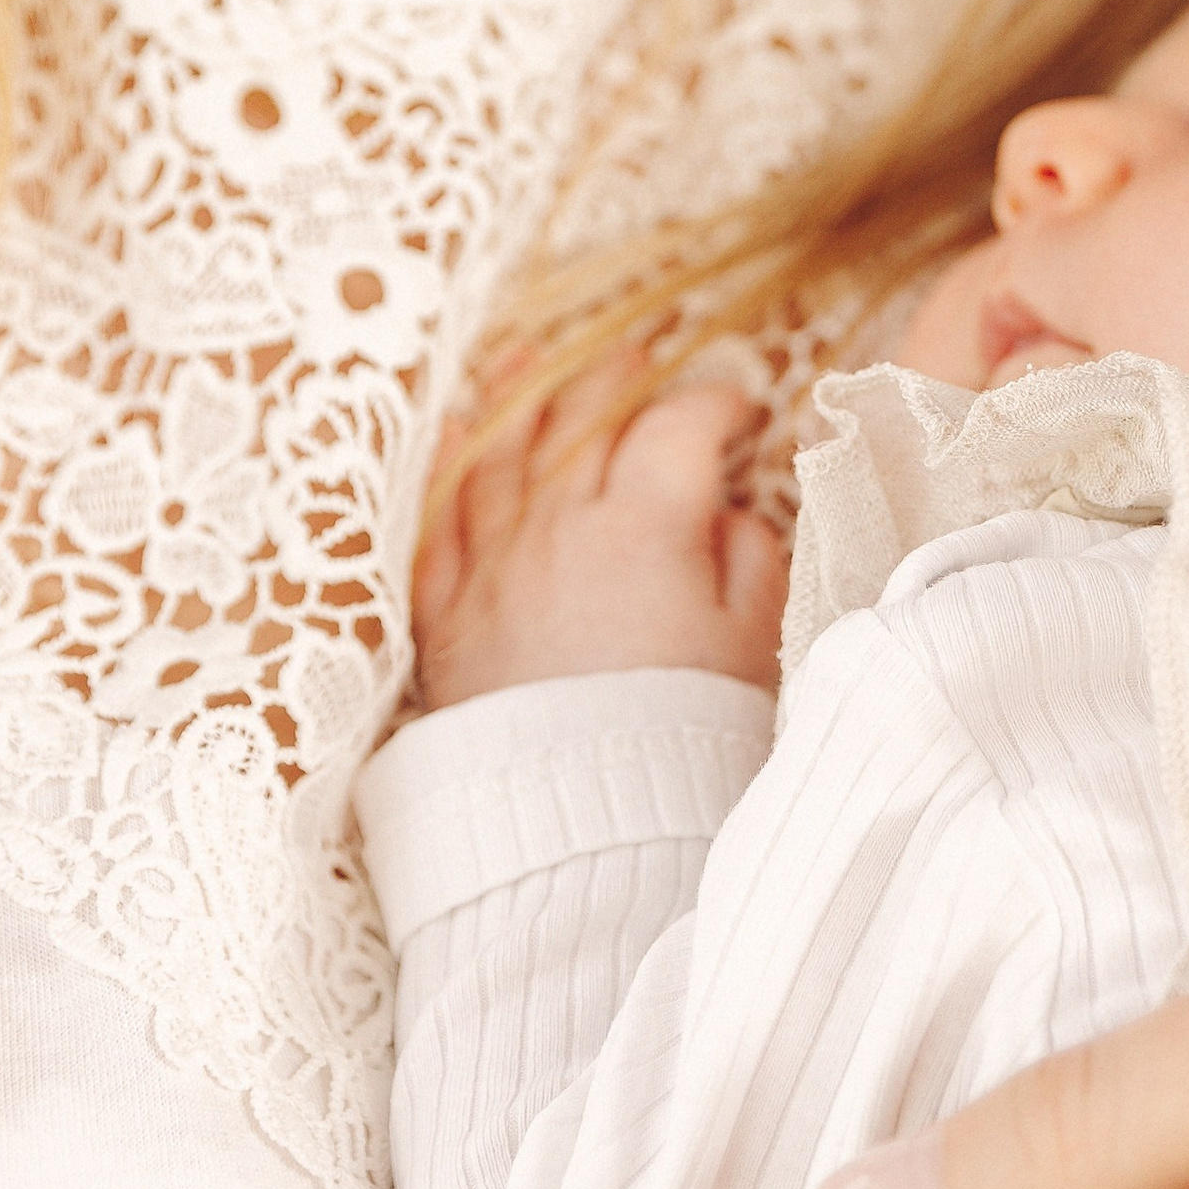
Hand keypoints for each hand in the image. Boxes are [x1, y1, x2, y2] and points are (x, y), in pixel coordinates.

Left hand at [413, 352, 787, 708]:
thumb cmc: (681, 738)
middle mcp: (560, 527)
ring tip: (530, 361)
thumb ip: (748, 560)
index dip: (713, 401)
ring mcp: (493, 567)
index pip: (678, 427)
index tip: (738, 405)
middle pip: (582, 420)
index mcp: (646, 526)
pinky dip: (444, 471)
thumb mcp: (752, 646)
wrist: (583, 829)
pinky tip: (448, 436)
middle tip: (636, 358)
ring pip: (500, 454)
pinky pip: (436, 523)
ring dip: (520, 399)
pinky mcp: (446, 616)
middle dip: (615, 377)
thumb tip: (725, 513)